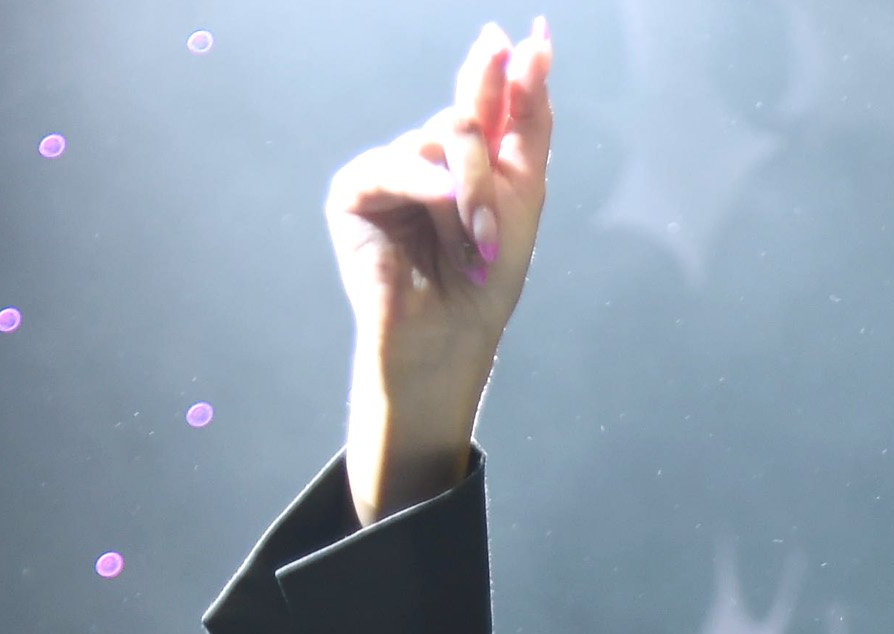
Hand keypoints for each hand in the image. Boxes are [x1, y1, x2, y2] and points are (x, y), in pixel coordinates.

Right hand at [329, 19, 555, 522]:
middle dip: (489, 172)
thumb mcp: (523, 192)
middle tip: (491, 233)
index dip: (508, 69)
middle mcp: (426, 158)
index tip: (538, 36)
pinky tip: (440, 213)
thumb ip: (527, 117)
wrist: (451, 337)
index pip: (487, 99)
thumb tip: (531, 39)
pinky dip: (425, 188)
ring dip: (469, 195)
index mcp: (467, 159)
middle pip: (465, 117)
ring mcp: (390, 171)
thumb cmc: (488, 280)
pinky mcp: (355, 192)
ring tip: (473, 248)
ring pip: (438, 139)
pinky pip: (396, 164)